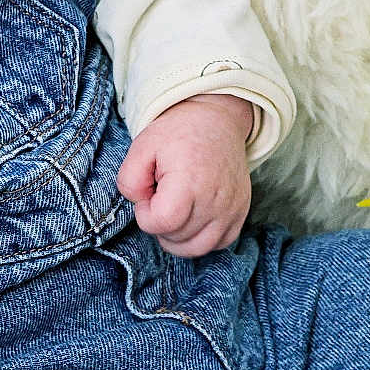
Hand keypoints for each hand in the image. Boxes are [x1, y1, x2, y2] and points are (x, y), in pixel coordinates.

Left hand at [116, 93, 253, 256]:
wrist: (216, 122)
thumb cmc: (177, 134)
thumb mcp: (142, 146)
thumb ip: (129, 180)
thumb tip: (140, 204)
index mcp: (190, 181)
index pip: (162, 222)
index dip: (145, 214)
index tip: (148, 195)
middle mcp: (216, 199)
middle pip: (177, 238)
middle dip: (160, 223)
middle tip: (161, 196)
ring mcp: (232, 209)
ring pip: (197, 248)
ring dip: (177, 237)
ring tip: (173, 210)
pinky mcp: (241, 213)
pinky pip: (218, 243)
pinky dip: (200, 238)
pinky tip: (191, 217)